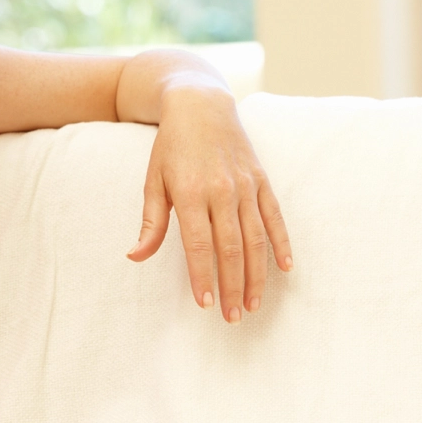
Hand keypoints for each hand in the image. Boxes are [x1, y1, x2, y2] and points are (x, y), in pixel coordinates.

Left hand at [126, 85, 291, 321]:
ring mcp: (245, 185)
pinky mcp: (261, 180)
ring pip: (256, 238)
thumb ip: (151, 222)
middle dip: (233, 286)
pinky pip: (275, 217)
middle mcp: (221, 190)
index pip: (199, 245)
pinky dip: (282, 243)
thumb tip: (135, 256)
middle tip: (234, 317)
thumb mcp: (153, 180)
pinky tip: (286, 268)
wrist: (201, 105)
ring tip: (254, 304)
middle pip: (231, 248)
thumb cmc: (171, 146)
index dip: (203, 277)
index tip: (205, 304)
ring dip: (257, 275)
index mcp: (190, 192)